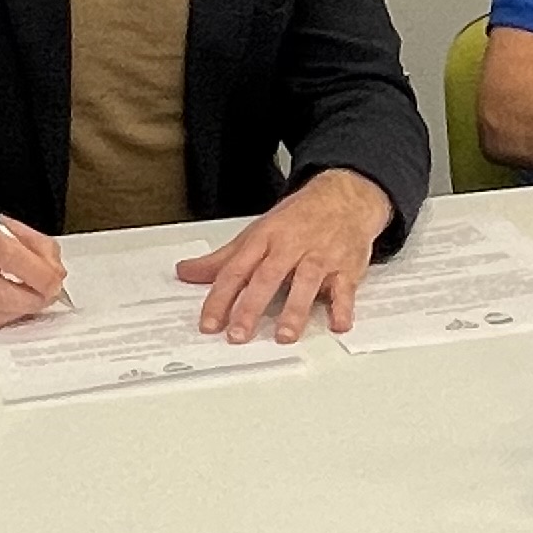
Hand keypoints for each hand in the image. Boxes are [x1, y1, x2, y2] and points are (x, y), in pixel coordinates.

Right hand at [0, 199, 67, 331]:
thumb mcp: (1, 224)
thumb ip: (34, 244)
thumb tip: (55, 272)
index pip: (2, 252)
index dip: (33, 270)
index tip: (54, 281)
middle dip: (27, 298)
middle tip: (47, 297)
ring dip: (15, 312)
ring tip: (32, 303)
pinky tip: (10, 310)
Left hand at [176, 169, 394, 343]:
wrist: (344, 197)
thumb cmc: (298, 219)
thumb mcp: (257, 233)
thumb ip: (223, 259)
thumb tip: (186, 272)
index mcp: (264, 239)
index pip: (236, 270)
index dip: (220, 298)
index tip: (210, 324)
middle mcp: (290, 247)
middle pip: (267, 277)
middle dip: (252, 307)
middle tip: (239, 334)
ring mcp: (320, 256)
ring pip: (306, 282)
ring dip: (295, 310)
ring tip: (285, 335)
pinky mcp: (345, 267)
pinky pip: (345, 288)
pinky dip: (343, 307)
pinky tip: (337, 324)